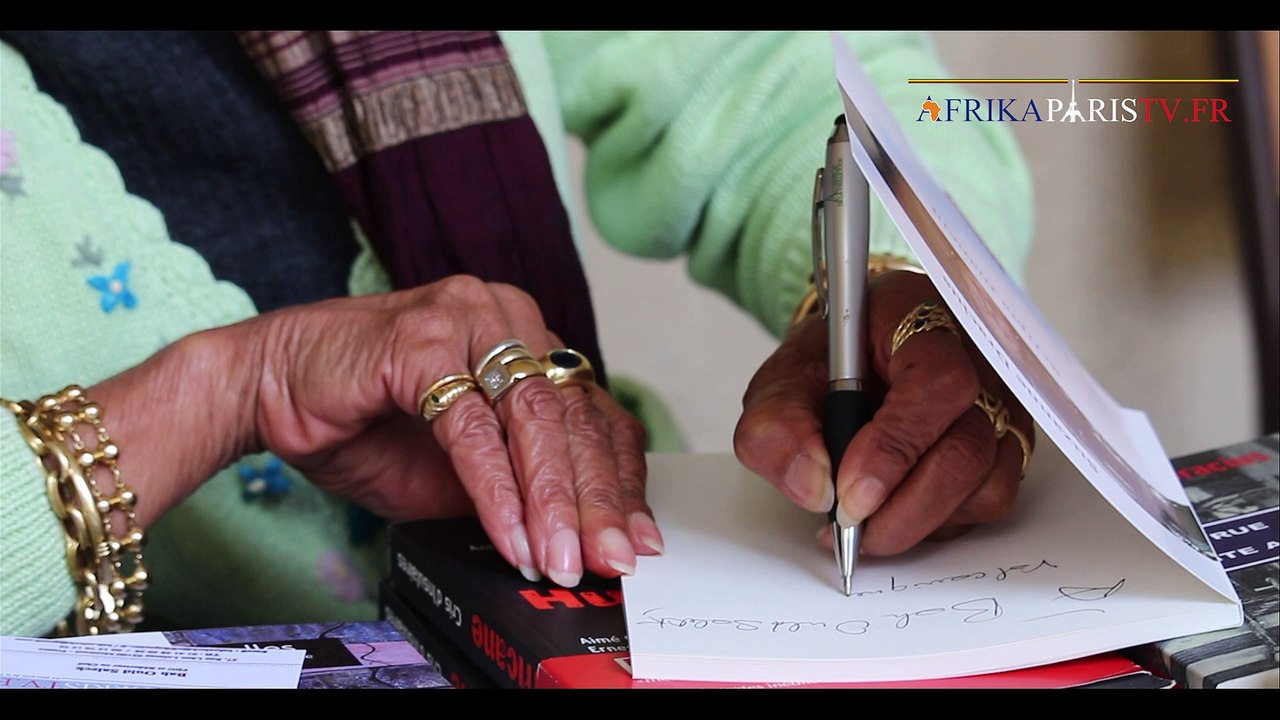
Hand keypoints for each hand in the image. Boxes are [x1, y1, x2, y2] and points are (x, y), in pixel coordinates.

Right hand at [91, 276, 660, 587]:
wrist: (268, 387)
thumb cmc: (364, 420)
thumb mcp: (459, 467)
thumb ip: (518, 483)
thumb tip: (578, 536)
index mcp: (527, 340)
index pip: (594, 413)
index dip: (620, 481)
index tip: (636, 539)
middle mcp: (509, 318)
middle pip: (574, 418)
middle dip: (596, 502)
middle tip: (610, 560)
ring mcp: (467, 321)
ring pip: (534, 420)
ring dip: (553, 502)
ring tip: (563, 559)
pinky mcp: (423, 341)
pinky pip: (474, 428)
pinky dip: (496, 490)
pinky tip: (512, 536)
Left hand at [733, 270, 1032, 554]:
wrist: (851, 359)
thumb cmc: (826, 363)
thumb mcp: (779, 383)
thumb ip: (778, 427)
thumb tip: (813, 486)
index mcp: (915, 315)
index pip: (935, 383)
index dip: (895, 446)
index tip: (849, 491)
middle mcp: (976, 355)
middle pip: (967, 446)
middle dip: (904, 506)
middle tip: (850, 526)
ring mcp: (1001, 400)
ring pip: (985, 483)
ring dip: (919, 519)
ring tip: (864, 519)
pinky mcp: (1007, 441)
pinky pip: (989, 499)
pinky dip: (939, 520)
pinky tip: (895, 508)